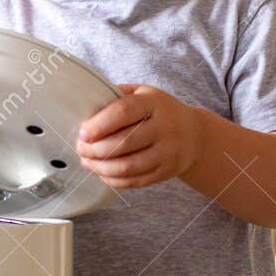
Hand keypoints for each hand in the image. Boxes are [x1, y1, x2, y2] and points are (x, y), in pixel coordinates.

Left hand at [77, 84, 199, 189]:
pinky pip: (136, 181)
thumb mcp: (143, 94)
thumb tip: (85, 111)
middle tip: (81, 150)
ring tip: (88, 163)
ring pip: (129, 166)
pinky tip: (103, 174)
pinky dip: (115, 180)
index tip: (83, 133)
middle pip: (124, 142)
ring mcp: (168, 151)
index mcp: (154, 102)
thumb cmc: (159, 112)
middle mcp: (165, 127)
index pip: (123, 112)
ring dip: (102, 168)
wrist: (194, 134)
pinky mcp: (167, 171)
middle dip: (96, 149)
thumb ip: (117, 97)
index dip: (100, 124)